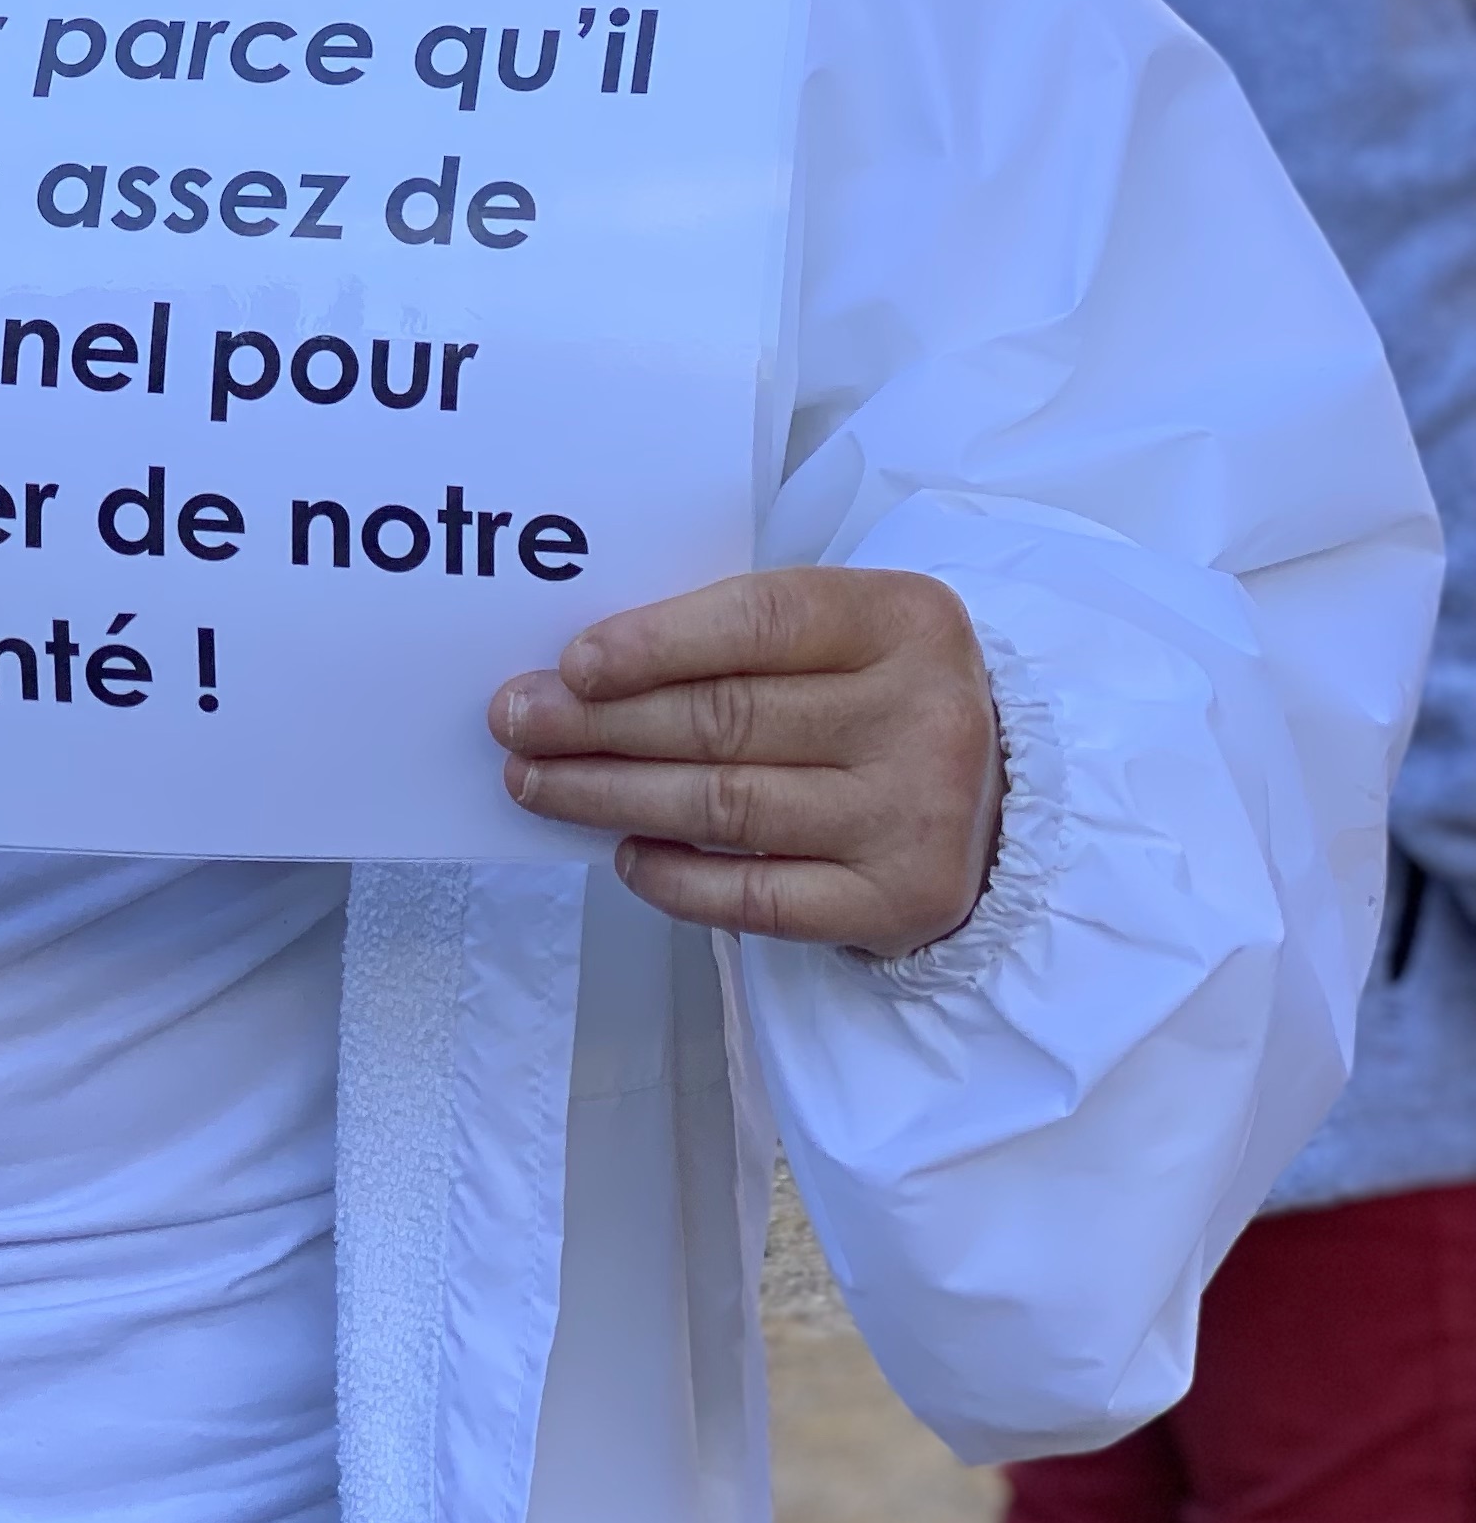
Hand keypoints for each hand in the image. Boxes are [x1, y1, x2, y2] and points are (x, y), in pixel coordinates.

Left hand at [489, 568, 1003, 953]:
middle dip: (599, 723)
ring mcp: (914, 816)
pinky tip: (626, 854)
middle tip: (516, 722)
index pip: (760, 622)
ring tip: (537, 783)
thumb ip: (743, 639)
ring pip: (726, 807)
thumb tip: (583, 672)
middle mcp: (922, 716)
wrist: (1007, 801)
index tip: (571, 664)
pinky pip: (756, 898)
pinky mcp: (897, 902)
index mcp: (906, 621)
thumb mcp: (845, 636)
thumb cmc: (884, 700)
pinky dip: (677, 878)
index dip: (655, 643)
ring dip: (611, 795)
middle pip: (726, 719)